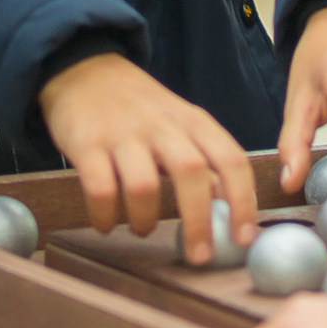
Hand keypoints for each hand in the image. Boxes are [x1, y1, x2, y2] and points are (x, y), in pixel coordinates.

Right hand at [39, 52, 260, 262]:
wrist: (83, 70)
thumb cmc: (138, 108)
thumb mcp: (179, 122)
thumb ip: (204, 159)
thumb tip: (230, 208)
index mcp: (193, 121)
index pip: (231, 160)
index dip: (243, 202)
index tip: (243, 239)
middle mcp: (162, 125)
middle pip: (191, 173)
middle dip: (199, 222)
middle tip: (199, 257)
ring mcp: (123, 134)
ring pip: (144, 185)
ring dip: (145, 219)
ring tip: (141, 229)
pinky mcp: (87, 144)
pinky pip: (101, 189)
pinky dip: (105, 214)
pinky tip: (105, 223)